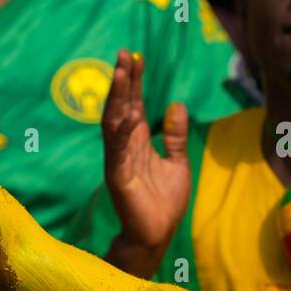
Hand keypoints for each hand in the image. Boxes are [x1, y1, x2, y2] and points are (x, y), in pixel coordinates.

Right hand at [102, 49, 191, 253]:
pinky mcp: (118, 179)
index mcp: (137, 142)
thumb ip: (174, 136)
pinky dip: (120, 133)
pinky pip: (117, 152)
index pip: (133, 105)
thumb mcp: (177, 162)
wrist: (156, 236)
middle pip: (121, 107)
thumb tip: (175, 104)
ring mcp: (118, 162)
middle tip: (124, 54)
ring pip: (114, 124)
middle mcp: (124, 148)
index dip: (134, 82)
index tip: (136, 57)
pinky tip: (126, 114)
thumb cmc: (163, 203)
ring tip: (120, 73)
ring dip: (116, 98)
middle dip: (122, 81)